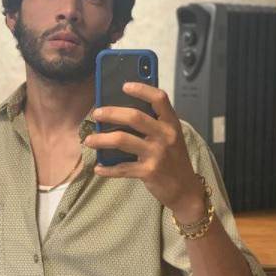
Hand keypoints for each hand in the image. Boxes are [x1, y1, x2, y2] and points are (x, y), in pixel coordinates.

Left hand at [84, 82, 205, 222]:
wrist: (185, 189)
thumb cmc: (173, 158)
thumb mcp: (170, 137)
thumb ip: (153, 124)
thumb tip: (121, 111)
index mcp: (171, 123)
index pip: (159, 99)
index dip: (142, 89)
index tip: (124, 85)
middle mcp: (165, 135)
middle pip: (134, 117)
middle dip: (111, 113)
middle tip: (96, 114)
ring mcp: (157, 154)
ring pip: (122, 140)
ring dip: (101, 139)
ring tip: (89, 140)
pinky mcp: (149, 172)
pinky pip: (122, 168)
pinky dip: (107, 168)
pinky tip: (98, 167)